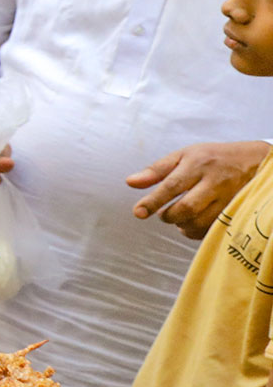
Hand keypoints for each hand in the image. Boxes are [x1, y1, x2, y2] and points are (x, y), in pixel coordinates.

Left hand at [128, 141, 270, 237]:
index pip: (172, 186)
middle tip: (163, 214)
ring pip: (201, 222)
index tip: (138, 212)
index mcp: (198, 164)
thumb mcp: (183, 155)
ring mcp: (229, 198)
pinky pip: (214, 229)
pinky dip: (198, 230)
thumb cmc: (212, 158)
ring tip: (178, 217)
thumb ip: (156, 170)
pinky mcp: (237, 211)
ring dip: (183, 225)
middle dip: (169, 216)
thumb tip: (130, 182)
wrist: (255, 161)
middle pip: (187, 208)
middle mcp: (215, 182)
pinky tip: (193, 222)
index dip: (152, 201)